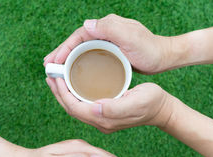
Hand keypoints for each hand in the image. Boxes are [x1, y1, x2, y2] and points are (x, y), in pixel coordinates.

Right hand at [44, 14, 187, 73]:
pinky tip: (75, 73)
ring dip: (68, 60)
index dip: (63, 49)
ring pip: (82, 51)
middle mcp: (104, 32)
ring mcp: (107, 42)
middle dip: (61, 54)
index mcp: (106, 27)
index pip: (78, 37)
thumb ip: (110, 28)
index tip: (52, 61)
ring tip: (57, 72)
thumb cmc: (149, 48)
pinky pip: (90, 57)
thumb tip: (86, 25)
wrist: (164, 56)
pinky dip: (80, 64)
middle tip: (48, 67)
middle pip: (77, 43)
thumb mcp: (130, 37)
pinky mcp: (111, 52)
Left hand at [47, 79, 175, 133]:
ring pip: (76, 108)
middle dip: (59, 93)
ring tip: (57, 79)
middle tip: (50, 75)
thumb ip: (115, 108)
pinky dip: (74, 96)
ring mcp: (103, 120)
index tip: (56, 77)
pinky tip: (73, 85)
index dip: (63, 94)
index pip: (75, 108)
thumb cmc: (152, 102)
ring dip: (65, 94)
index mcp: (105, 119)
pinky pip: (84, 107)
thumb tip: (94, 108)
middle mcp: (101, 122)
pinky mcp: (106, 115)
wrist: (162, 110)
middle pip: (72, 109)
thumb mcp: (137, 101)